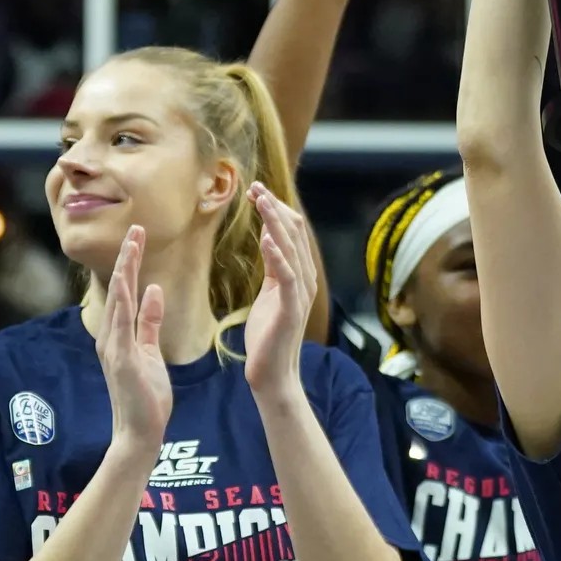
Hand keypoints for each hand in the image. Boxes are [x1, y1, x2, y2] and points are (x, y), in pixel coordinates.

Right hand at [97, 226, 169, 450]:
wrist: (139, 433)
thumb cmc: (146, 396)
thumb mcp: (150, 351)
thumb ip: (150, 321)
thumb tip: (154, 290)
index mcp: (119, 334)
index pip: (125, 290)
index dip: (130, 262)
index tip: (138, 235)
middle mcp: (111, 338)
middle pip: (119, 289)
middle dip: (127, 258)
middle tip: (136, 228)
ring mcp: (114, 350)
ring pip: (118, 302)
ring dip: (125, 272)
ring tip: (132, 246)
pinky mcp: (123, 363)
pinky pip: (123, 328)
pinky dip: (127, 305)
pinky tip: (132, 286)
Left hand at [243, 184, 319, 397]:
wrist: (272, 373)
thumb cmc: (268, 336)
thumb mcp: (269, 294)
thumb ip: (272, 269)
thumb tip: (268, 241)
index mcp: (298, 275)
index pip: (291, 233)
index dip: (276, 210)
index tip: (257, 191)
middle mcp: (304, 280)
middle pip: (293, 234)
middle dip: (274, 208)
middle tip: (256, 187)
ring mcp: (300, 294)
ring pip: (291, 249)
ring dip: (275, 223)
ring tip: (262, 200)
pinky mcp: (291, 308)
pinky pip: (287, 276)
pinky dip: (278, 255)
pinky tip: (267, 238)